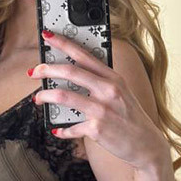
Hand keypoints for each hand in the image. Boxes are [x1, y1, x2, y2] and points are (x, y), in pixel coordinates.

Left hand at [30, 30, 166, 170]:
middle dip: (46, 69)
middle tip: (33, 71)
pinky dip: (61, 129)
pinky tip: (57, 129)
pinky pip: (70, 127)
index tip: (47, 35)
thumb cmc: (131, 118)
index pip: (84, 54)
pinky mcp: (96, 129)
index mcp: (113, 77)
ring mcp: (102, 110)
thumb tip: (71, 78)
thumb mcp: (121, 94)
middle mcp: (108, 90)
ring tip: (38, 99)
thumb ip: (100, 83)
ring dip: (45, 96)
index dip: (63, 43)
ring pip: (64, 96)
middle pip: (70, 72)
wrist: (147, 145)